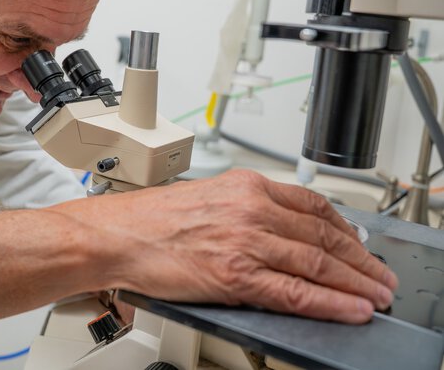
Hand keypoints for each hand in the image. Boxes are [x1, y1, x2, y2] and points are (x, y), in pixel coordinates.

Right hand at [90, 169, 397, 323]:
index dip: (346, 228)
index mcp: (245, 185)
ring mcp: (245, 241)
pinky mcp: (236, 275)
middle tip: (380, 275)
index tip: (359, 243)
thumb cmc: (149, 219)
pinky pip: (295, 292)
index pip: (313, 205)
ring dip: (356, 283)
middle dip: (361, 259)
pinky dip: (329, 303)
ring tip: (375, 296)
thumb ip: (246, 210)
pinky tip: (349, 309)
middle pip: (324, 234)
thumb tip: (279, 232)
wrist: (115, 234)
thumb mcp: (207, 198)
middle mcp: (251, 208)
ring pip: (318, 263)